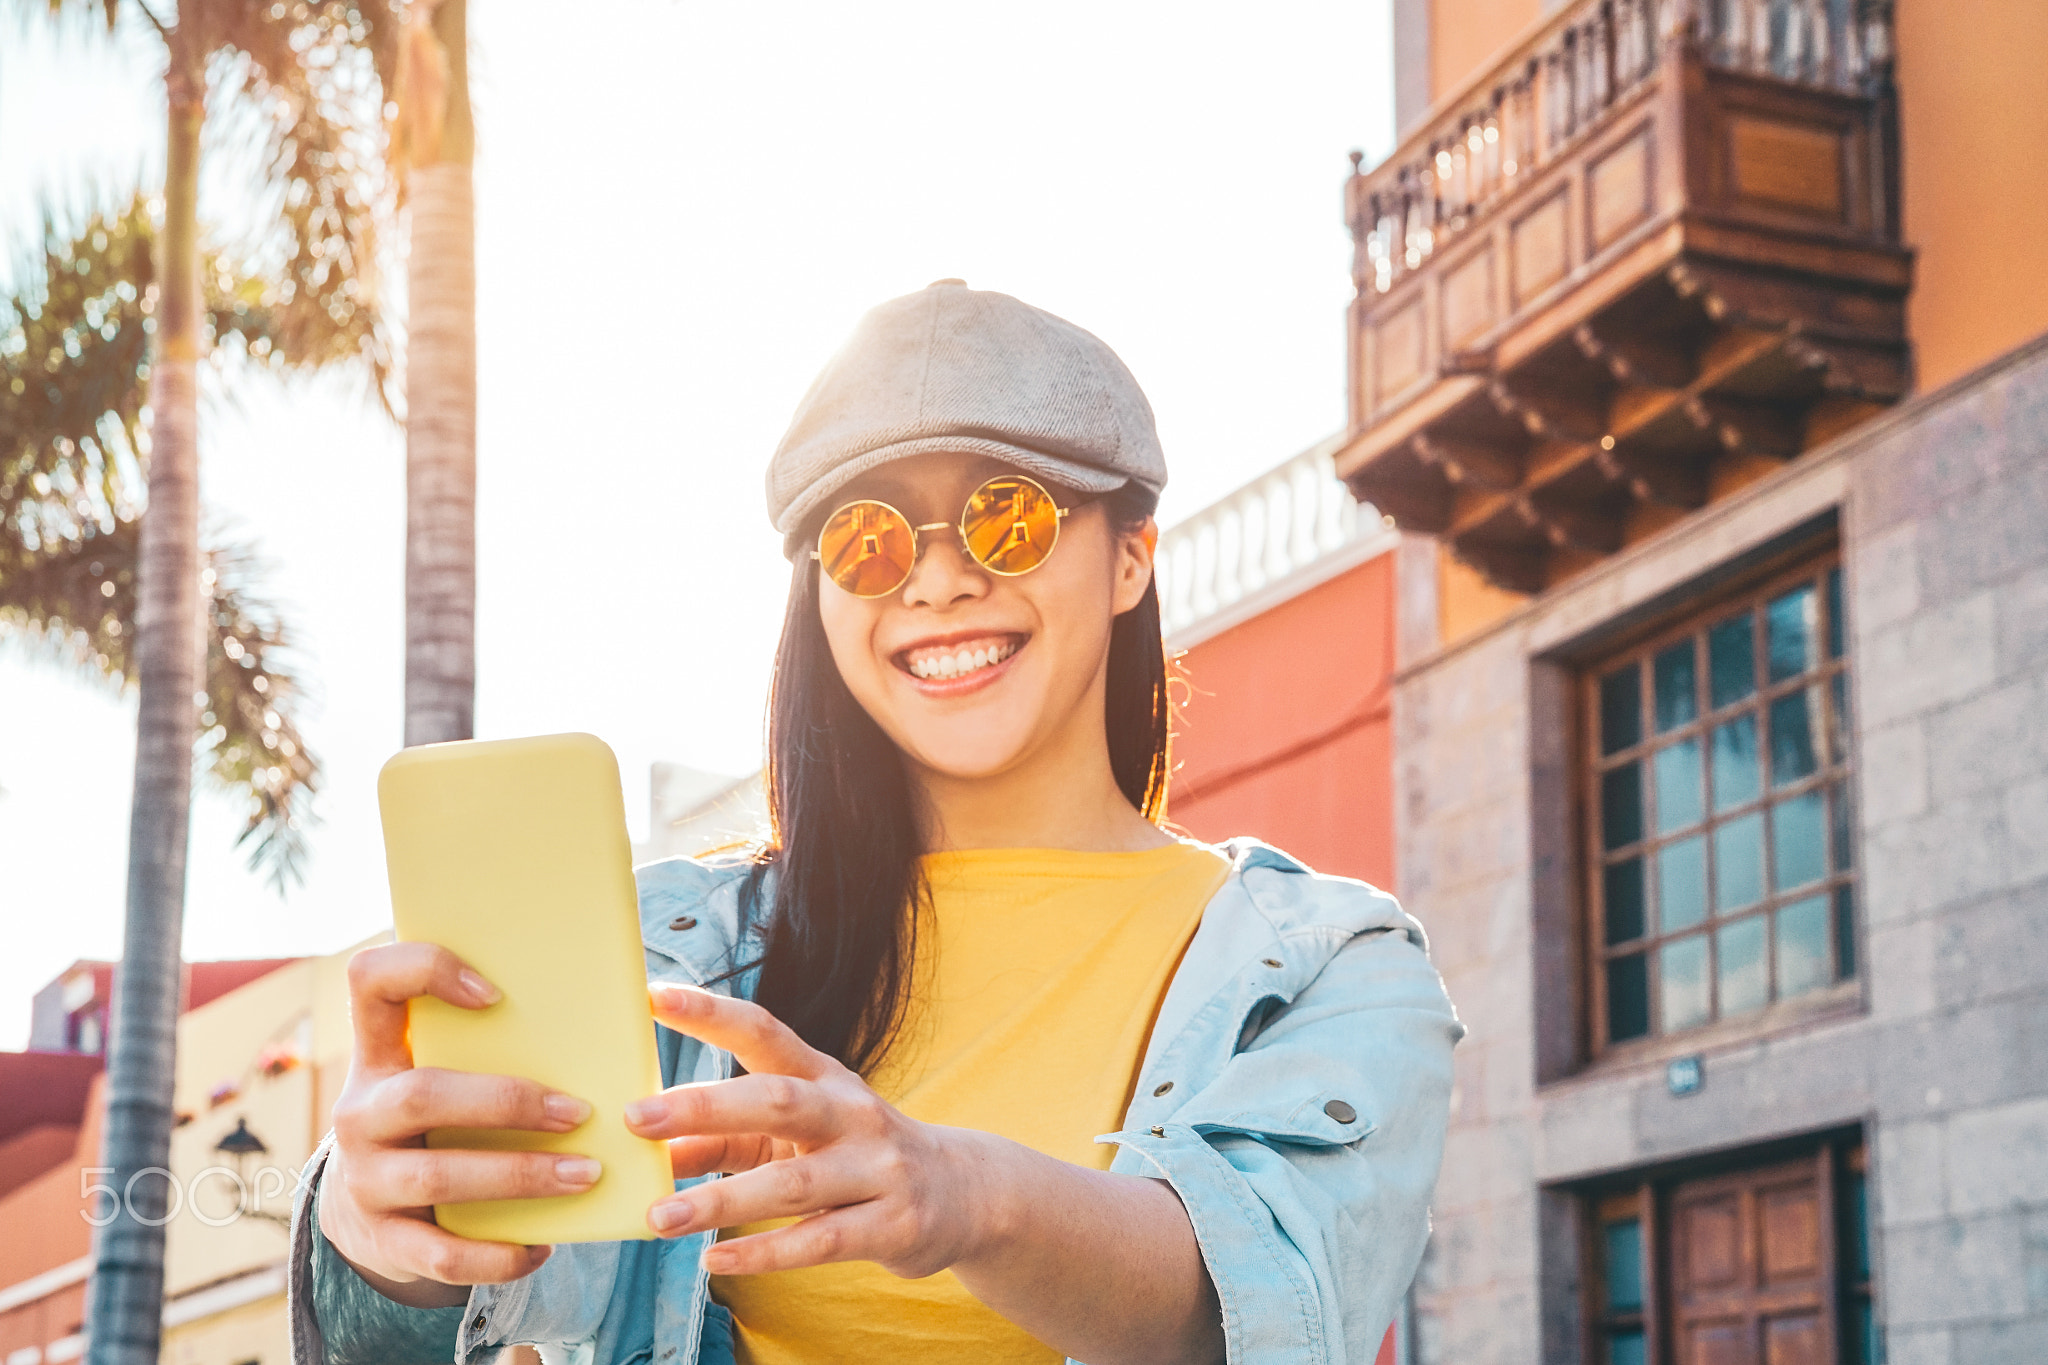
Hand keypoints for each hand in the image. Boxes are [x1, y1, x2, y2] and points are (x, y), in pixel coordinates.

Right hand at [319, 943, 601, 1303]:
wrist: (369, 1210)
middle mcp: (360, 1111)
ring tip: (586, 1175)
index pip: (372, 981)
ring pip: (436, 1175)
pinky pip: (440, 1254)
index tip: (495, 994)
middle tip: (579, 1112)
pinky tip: (541, 1249)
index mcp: (379, 1054)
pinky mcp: (382, 1240)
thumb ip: (487, 1046)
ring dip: (519, 1176)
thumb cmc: (437, 1120)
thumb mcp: (440, 1075)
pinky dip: (497, 1255)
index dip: (424, 972)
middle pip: (421, 1094)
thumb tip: (618, 1011)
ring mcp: (364, 1179)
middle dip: (508, 1102)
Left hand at [626, 984, 996, 1278]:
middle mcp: (852, 1113)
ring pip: (791, 1182)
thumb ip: (726, 1141)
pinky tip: (714, 1258)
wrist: (964, 1194)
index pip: (764, 1032)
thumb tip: (653, 1151)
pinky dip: (763, 1252)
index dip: (711, 1014)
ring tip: (659, 1217)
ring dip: (719, 1200)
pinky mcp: (891, 1225)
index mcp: (823, 1078)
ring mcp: (877, 1169)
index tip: (654, 996)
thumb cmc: (857, 1155)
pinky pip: (819, 1241)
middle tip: (637, 1118)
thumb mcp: (796, 1135)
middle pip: (775, 1099)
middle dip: (704, 1105)